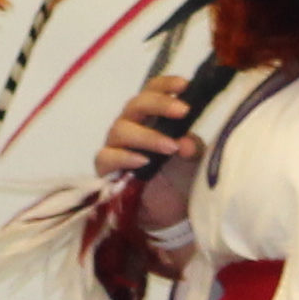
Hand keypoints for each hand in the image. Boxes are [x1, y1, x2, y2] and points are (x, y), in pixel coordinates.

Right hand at [98, 73, 200, 233]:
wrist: (169, 214)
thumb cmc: (179, 178)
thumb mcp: (193, 161)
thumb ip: (192, 148)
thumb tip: (186, 143)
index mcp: (152, 117)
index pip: (152, 91)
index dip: (165, 85)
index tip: (184, 85)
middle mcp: (131, 126)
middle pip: (135, 104)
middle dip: (159, 104)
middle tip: (183, 111)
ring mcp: (116, 147)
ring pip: (121, 129)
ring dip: (147, 136)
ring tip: (171, 147)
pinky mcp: (105, 170)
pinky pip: (107, 157)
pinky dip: (124, 157)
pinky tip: (143, 161)